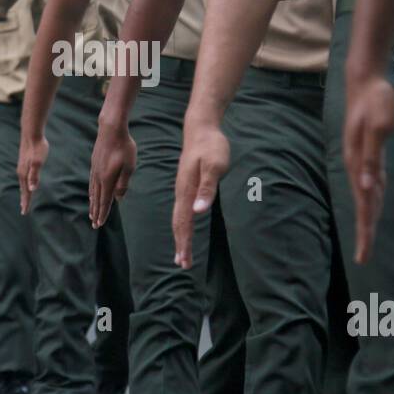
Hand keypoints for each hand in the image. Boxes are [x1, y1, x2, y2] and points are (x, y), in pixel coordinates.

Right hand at [17, 135, 48, 214]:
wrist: (31, 133)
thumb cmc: (37, 147)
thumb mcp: (38, 162)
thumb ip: (35, 175)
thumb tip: (32, 189)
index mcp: (25, 174)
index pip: (26, 192)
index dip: (26, 202)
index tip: (25, 212)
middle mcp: (21, 172)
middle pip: (23, 189)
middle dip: (24, 199)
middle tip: (23, 210)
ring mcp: (22, 167)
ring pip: (23, 183)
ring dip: (23, 191)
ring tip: (24, 198)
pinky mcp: (24, 162)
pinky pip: (24, 176)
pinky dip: (24, 183)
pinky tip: (26, 182)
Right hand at [89, 119, 135, 228]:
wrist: (111, 130)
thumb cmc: (124, 148)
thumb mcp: (129, 167)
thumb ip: (123, 184)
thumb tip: (118, 198)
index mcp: (107, 180)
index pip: (104, 201)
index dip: (103, 213)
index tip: (99, 224)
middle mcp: (98, 177)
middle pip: (97, 199)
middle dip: (96, 212)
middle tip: (94, 224)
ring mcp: (95, 170)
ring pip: (93, 191)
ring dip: (93, 203)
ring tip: (92, 213)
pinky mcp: (94, 163)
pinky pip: (91, 182)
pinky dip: (91, 192)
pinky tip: (91, 193)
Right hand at [172, 116, 227, 270]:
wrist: (200, 128)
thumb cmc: (211, 146)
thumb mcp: (215, 166)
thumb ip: (207, 189)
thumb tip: (198, 211)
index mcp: (186, 190)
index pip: (184, 223)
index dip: (184, 243)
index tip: (184, 261)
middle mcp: (181, 192)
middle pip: (178, 223)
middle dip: (180, 244)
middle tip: (182, 264)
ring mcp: (182, 188)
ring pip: (179, 217)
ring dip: (180, 236)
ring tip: (182, 252)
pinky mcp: (186, 185)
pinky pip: (182, 210)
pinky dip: (182, 224)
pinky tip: (185, 227)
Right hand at [343, 73, 393, 263]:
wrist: (366, 81)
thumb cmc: (375, 100)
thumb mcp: (378, 126)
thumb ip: (373, 157)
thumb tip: (367, 186)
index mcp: (358, 163)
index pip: (363, 204)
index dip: (364, 230)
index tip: (363, 255)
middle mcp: (357, 165)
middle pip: (363, 206)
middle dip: (364, 232)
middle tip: (363, 258)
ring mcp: (362, 159)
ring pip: (367, 195)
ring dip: (368, 218)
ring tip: (367, 239)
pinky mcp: (369, 152)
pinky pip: (372, 182)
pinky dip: (373, 199)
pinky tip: (375, 204)